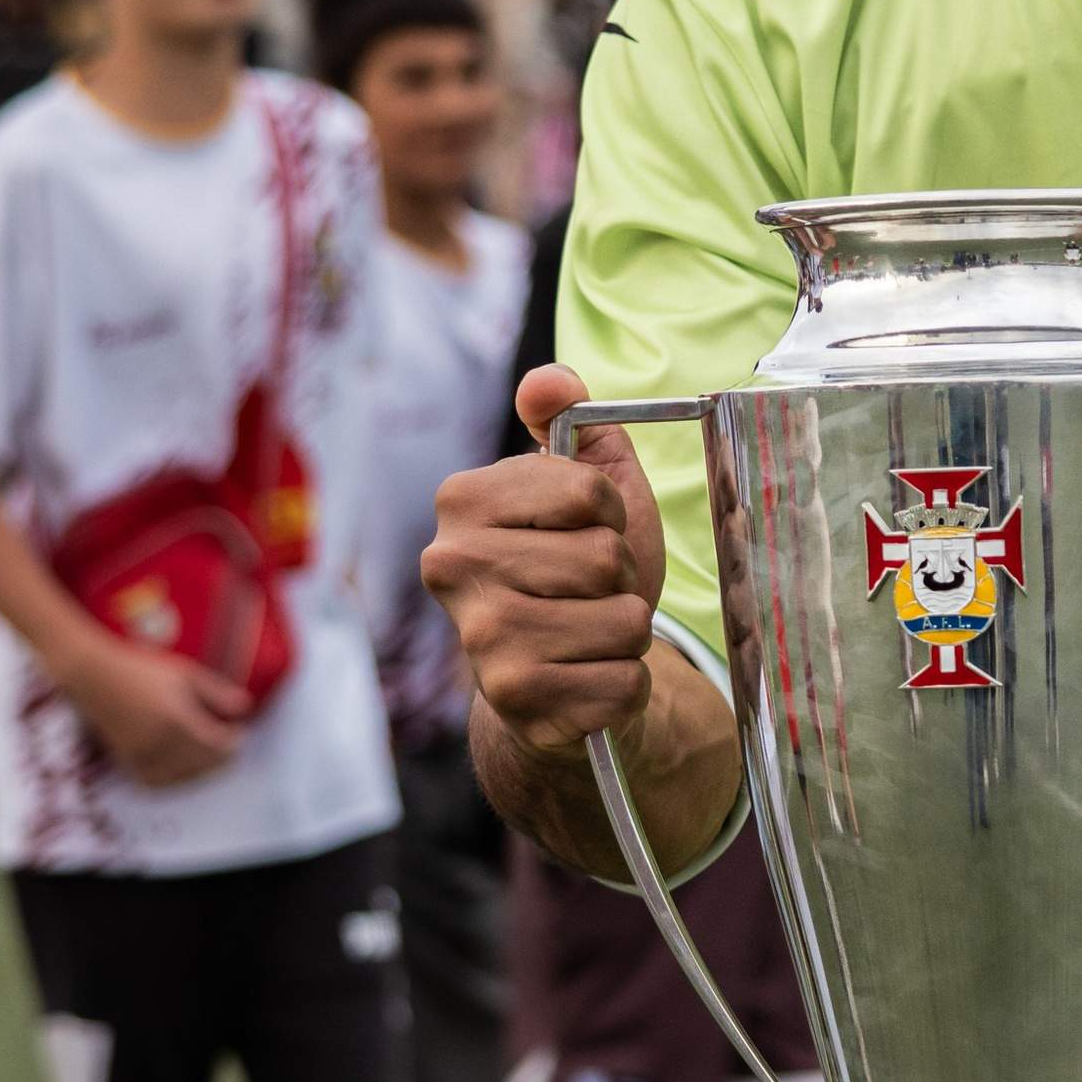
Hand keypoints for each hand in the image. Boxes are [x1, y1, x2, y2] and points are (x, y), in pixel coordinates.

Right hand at [65, 638, 251, 786]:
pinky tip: (183, 767)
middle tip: (229, 743)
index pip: (218, 746)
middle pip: (204, 765)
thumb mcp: (184, 673)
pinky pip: (157, 783)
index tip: (240, 731)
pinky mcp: (127, 761)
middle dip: (222, 757)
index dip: (235, 741)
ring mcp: (141, 755)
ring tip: (210, 755)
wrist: (94, 676)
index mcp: (177, 720)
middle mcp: (159, 743)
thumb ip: (217, 693)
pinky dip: (175, 780)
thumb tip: (246, 708)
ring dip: (201, 771)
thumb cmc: (140, 669)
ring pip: (182, 778)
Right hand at [422, 364, 663, 757]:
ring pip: (624, 620)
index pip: (590, 490)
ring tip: (592, 631)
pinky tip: (589, 676)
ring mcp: (480, 637)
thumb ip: (571, 420)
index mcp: (463, 500)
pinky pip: (624, 681)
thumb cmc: (580, 569)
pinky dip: (627, 681)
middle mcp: (453, 565)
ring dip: (628, 629)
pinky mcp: (514, 699)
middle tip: (590, 590)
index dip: (611, 514)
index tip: (587, 530)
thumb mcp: (587, 485)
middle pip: (606, 557)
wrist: (560, 673)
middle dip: (622, 576)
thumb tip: (548, 382)